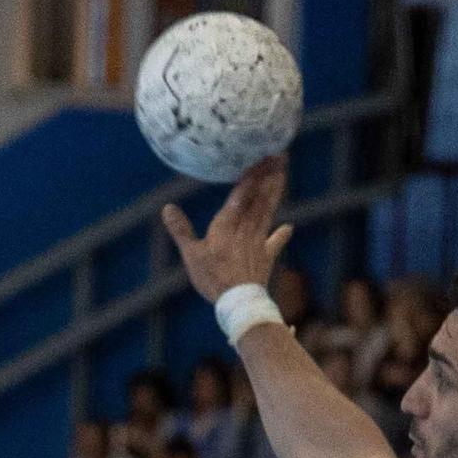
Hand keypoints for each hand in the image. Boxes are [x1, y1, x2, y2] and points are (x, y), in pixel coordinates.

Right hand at [161, 156, 294, 303]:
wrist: (239, 301)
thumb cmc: (213, 277)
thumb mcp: (191, 254)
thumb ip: (181, 230)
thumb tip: (167, 207)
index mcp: (228, 224)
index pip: (242, 193)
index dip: (253, 175)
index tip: (263, 157)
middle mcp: (246, 228)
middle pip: (260, 198)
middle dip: (269, 176)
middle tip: (281, 156)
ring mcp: (258, 241)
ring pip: (268, 211)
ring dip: (276, 193)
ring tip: (283, 175)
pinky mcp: (266, 257)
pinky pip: (275, 242)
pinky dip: (281, 234)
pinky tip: (289, 227)